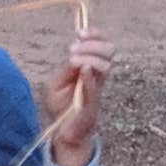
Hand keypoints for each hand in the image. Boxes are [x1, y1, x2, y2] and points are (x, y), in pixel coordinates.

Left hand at [46, 19, 112, 165]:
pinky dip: (90, 76)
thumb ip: (66, 69)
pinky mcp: (92, 105)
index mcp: (91, 68)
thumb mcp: (56, 83)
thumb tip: (75, 55)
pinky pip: (95, 88)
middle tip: (73, 47)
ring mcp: (96, 90)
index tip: (80, 32)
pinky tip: (83, 68)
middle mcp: (98, 77)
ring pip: (105, 66)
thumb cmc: (60, 106)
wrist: (62, 133)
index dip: (95, 35)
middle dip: (93, 44)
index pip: (102, 44)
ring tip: (73, 59)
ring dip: (90, 57)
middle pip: (109, 51)